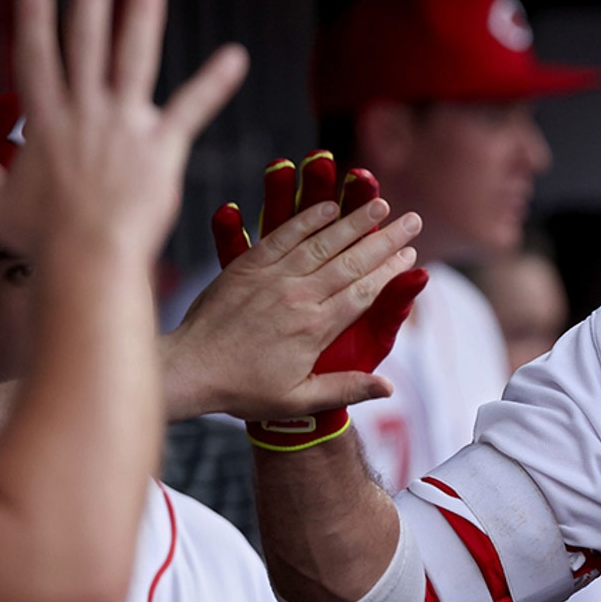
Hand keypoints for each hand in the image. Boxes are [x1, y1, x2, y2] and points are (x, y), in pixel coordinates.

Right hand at [0, 0, 247, 261]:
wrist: (88, 255)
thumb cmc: (43, 238)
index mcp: (46, 123)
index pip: (37, 60)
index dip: (36, 22)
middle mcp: (85, 113)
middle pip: (86, 44)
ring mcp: (125, 125)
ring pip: (134, 59)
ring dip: (141, 16)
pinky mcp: (162, 146)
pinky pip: (194, 107)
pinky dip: (215, 82)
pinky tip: (235, 57)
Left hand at [163, 151, 424, 427]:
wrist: (187, 371)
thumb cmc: (243, 391)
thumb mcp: (299, 400)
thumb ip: (346, 389)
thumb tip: (389, 388)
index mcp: (315, 328)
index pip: (363, 291)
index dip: (390, 270)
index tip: (412, 253)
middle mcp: (297, 296)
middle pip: (351, 261)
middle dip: (384, 238)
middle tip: (412, 218)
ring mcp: (271, 278)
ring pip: (320, 242)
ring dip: (352, 220)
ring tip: (377, 201)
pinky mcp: (246, 266)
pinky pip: (280, 236)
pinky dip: (304, 219)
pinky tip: (325, 205)